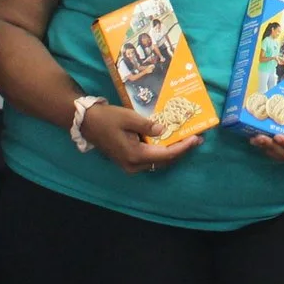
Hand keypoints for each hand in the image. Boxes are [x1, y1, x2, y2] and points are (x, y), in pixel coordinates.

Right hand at [81, 102, 207, 174]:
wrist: (86, 123)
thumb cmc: (107, 118)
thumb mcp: (128, 117)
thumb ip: (147, 125)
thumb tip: (163, 130)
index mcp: (135, 155)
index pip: (166, 155)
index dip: (183, 147)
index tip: (196, 139)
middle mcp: (133, 165)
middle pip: (164, 161)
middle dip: (181, 151)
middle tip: (196, 139)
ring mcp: (130, 165)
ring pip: (158, 162)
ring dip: (172, 152)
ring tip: (187, 140)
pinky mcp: (128, 161)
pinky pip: (150, 159)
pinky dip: (161, 152)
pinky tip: (169, 141)